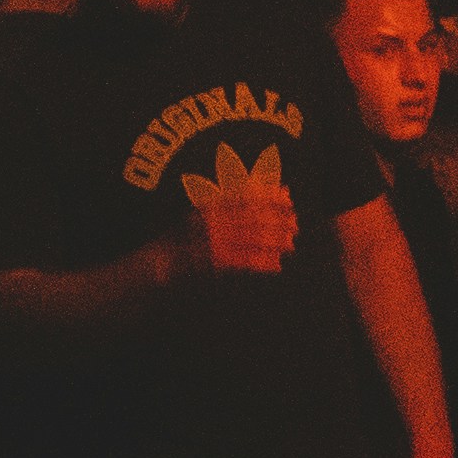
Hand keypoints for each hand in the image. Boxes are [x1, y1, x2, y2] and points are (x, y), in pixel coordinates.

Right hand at [178, 149, 298, 277]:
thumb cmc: (186, 237)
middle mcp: (213, 221)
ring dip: (275, 241)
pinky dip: (263, 262)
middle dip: (278, 220)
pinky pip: (245, 261)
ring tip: (290, 244)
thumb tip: (259, 192)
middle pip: (254, 218)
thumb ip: (228, 204)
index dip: (270, 197)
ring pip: (253, 239)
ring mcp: (214, 241)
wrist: (162, 261)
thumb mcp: (203, 213)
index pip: (247, 198)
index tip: (288, 198)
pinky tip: (276, 264)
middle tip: (295, 224)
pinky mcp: (215, 262)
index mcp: (212, 206)